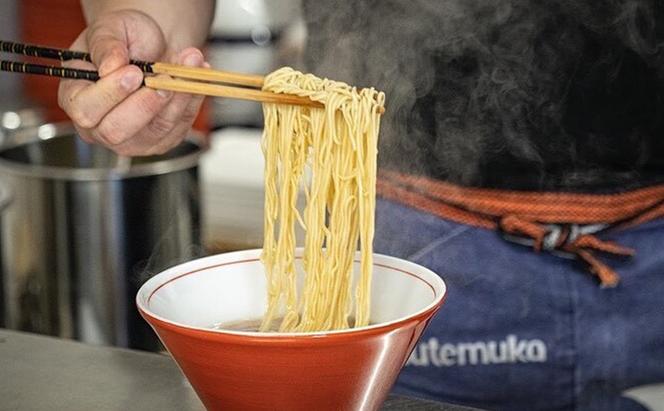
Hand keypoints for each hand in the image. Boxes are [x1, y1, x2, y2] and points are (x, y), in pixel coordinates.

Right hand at [58, 10, 205, 155]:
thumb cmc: (125, 39)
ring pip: (156, 131)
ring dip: (178, 96)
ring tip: (191, 62)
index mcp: (76, 98)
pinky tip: (195, 77)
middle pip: (118, 131)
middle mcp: (100, 126)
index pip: (86, 110)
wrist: (153, 47)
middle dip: (147, 103)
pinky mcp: (161, 141)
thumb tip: (111, 66)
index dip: (111, 94)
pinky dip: (191, 100)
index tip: (134, 72)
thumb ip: (106, 45)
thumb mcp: (110, 28)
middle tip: (166, 75)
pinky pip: (180, 127)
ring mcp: (132, 139)